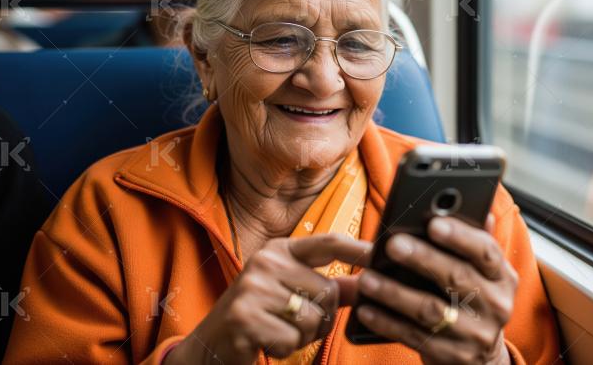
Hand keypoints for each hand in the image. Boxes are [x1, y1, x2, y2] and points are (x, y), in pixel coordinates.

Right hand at [166, 234, 371, 364]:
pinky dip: (285, 348)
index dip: (357, 248)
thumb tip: (370, 282)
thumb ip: (332, 287)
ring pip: (314, 318)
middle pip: (328, 292)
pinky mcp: (246, 318)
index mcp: (279, 251)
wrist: (210, 344)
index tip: (381, 253)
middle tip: (292, 321)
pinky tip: (266, 341)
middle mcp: (265, 263)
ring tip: (278, 330)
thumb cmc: (259, 316)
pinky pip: (294, 339)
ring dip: (303, 336)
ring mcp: (253, 289)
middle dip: (320, 317)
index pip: (327, 243)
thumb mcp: (292, 293)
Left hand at [355, 215, 516, 364]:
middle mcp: (495, 305)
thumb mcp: (481, 273)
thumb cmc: (472, 298)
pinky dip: (387, 322)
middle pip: (456, 278)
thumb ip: (473, 241)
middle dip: (422, 259)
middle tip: (392, 243)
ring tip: (367, 278)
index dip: (461, 236)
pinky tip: (366, 309)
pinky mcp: (452, 356)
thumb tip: (472, 207)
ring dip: (395, 293)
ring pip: (431, 310)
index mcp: (502, 276)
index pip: (485, 251)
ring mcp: (475, 334)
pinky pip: (414, 337)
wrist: (481, 359)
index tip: (434, 222)